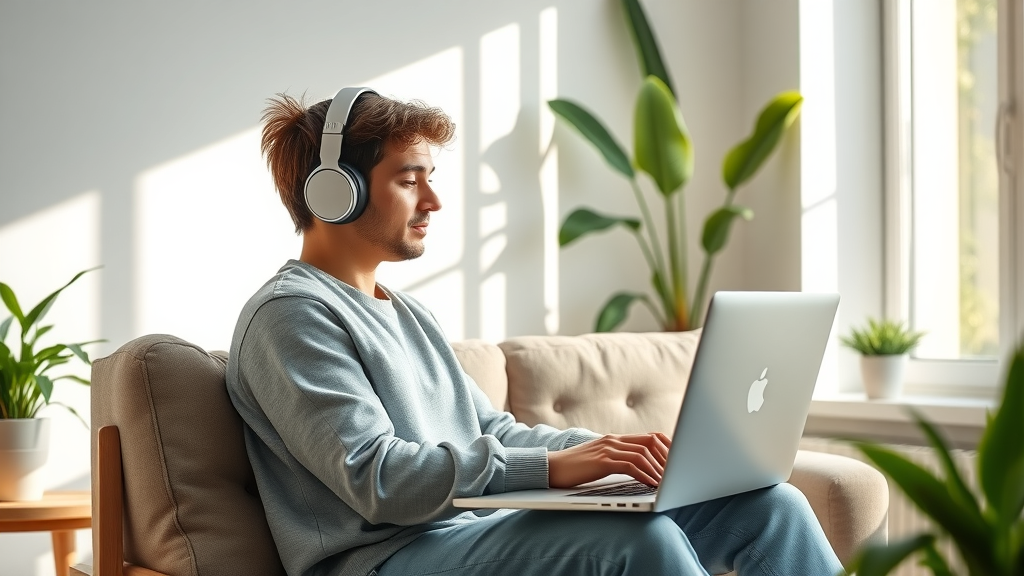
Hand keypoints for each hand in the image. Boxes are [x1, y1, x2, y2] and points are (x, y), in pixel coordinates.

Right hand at [548, 433, 671, 488]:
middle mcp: (613, 440)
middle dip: (667, 457)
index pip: (650, 436)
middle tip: (677, 472)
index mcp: (614, 439)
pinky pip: (630, 466)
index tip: (677, 462)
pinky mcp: (602, 461)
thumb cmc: (575, 467)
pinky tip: (651, 484)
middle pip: (651, 442)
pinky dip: (644, 475)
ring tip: (666, 482)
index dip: (667, 447)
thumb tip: (639, 468)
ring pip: (643, 454)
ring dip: (658, 469)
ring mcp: (608, 449)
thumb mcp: (600, 459)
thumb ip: (618, 458)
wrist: (551, 467)